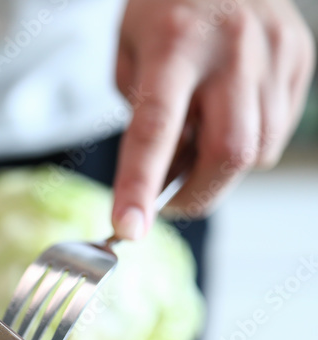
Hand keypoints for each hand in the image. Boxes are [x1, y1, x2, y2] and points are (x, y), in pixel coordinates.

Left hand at [112, 0, 314, 237]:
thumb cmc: (163, 10)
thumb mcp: (129, 54)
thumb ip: (143, 116)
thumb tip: (166, 178)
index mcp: (175, 44)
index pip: (155, 129)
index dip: (139, 185)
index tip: (127, 229)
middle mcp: (232, 48)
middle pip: (228, 152)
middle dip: (197, 194)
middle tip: (169, 204)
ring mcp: (274, 51)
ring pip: (258, 149)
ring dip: (221, 168)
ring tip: (196, 141)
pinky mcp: (300, 57)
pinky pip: (277, 130)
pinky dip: (247, 143)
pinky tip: (225, 116)